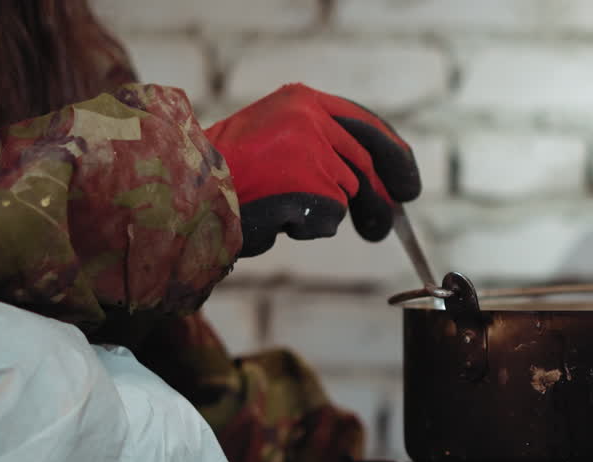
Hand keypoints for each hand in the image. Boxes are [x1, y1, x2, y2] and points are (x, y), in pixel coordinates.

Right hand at [204, 84, 420, 256]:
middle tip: (384, 227)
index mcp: (302, 101)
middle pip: (364, 165)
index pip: (366, 126)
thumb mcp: (275, 140)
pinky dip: (310, 228)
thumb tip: (370, 182)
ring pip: (346, 194)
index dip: (394, 156)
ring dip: (325, 214)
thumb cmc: (225, 173)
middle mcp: (311, 119)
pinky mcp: (309, 184)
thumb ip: (320, 147)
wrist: (185, 188)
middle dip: (378, 200)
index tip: (407, 184)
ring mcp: (312, 151)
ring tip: (285, 212)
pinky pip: (330, 218)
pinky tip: (278, 219)